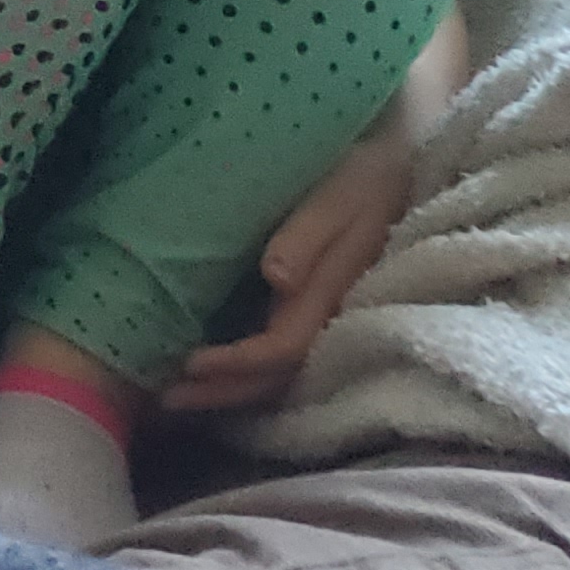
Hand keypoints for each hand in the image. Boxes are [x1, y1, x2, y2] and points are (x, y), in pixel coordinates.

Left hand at [164, 122, 410, 414]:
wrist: (404, 169)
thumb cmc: (361, 177)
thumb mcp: (337, 197)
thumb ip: (307, 237)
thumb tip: (276, 278)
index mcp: (335, 293)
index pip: (282, 348)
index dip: (237, 364)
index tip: (188, 364)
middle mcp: (336, 318)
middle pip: (279, 376)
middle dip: (224, 392)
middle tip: (166, 400)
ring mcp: (334, 320)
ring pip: (284, 376)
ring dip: (233, 391)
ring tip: (181, 397)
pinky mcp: (327, 313)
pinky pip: (287, 358)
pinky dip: (250, 374)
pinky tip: (217, 375)